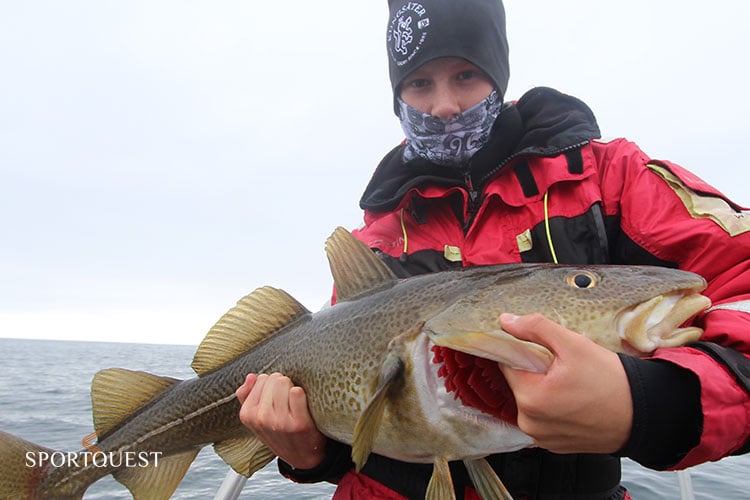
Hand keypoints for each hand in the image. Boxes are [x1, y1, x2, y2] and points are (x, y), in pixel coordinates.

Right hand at [236, 372, 326, 469]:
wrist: (301, 458)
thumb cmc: (279, 433)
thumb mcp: (256, 419)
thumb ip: (247, 396)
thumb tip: (251, 376)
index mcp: (247, 414)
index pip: (261, 378)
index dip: (271, 384)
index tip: (275, 397)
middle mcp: (261, 418)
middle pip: (274, 379)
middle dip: (282, 384)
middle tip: (287, 399)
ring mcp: (280, 421)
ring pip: (285, 383)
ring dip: (293, 388)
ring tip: (295, 402)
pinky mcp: (299, 423)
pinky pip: (298, 392)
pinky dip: (303, 395)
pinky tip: (303, 405)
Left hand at [497, 313, 632, 453]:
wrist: (644, 414)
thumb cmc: (611, 382)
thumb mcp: (573, 345)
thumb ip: (535, 328)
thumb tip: (505, 321)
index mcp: (530, 398)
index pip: (508, 364)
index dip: (524, 352)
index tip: (544, 351)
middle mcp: (530, 423)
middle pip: (519, 383)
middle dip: (536, 372)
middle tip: (565, 368)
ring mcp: (541, 437)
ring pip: (531, 400)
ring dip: (544, 389)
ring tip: (573, 385)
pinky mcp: (553, 445)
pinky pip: (543, 418)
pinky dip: (553, 408)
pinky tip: (574, 401)